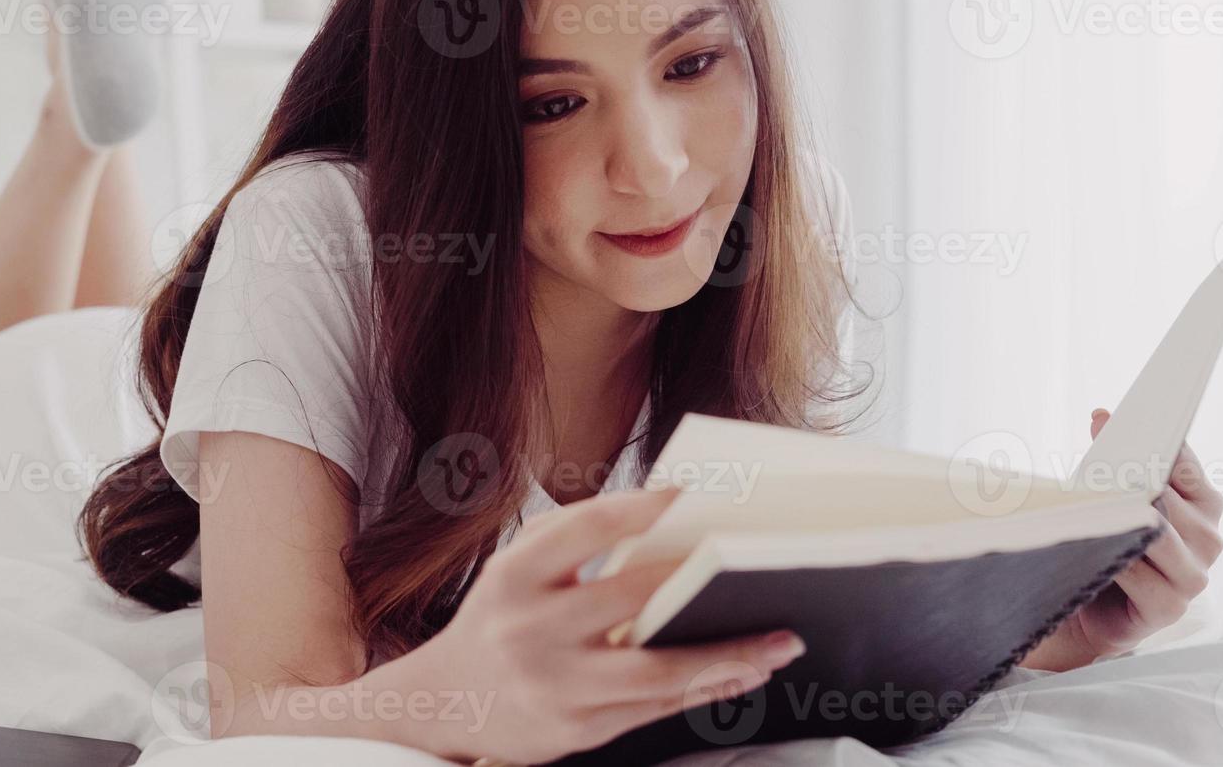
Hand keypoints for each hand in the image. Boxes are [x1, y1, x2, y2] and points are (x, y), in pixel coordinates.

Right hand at [391, 488, 806, 763]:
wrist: (441, 704)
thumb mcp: (516, 568)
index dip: (645, 506)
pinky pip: (655, 708)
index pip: (589, 527)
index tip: (697, 492)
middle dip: (704, 580)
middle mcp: (529, 629)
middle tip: (767, 565)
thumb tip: (670, 520)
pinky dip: (706, 689)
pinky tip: (745, 672)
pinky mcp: (575, 730)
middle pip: (633, 596)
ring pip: (657, 670)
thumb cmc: (499, 619)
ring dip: (727, 656)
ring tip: (781, 643)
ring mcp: (554, 684)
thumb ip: (576, 541)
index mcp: (514, 574)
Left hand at [1021, 408, 1222, 671]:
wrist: (1091, 608)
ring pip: (1158, 535)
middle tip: (1094, 467)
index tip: (1111, 420)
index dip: (1149, 441)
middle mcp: (1209, 536)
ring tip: (1091, 509)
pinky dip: (1116, 560)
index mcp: (1203, 502)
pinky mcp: (1171, 607)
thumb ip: (1119, 462)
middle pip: (1168, 498)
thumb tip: (1102, 416)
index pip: (1182, 461)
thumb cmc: (1108, 543)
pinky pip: (1142, 576)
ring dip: (1122, 522)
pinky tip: (1094, 550)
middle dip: (1128, 482)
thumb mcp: (1117, 499)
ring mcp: (1195, 575)